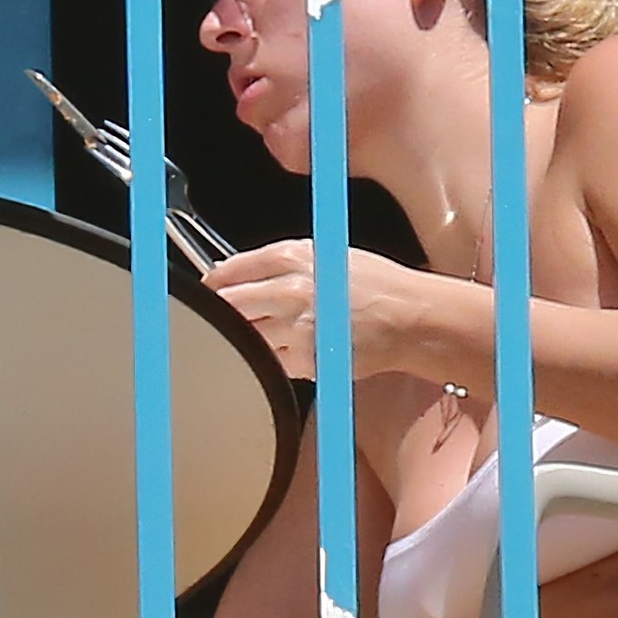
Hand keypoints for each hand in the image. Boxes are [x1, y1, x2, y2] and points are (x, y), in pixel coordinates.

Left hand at [199, 239, 425, 382]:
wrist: (411, 317)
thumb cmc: (374, 284)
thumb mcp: (324, 253)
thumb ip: (279, 264)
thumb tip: (235, 278)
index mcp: (291, 257)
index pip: (228, 272)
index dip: (212, 286)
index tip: (207, 294)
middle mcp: (290, 290)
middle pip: (227, 307)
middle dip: (218, 315)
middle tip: (220, 320)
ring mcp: (296, 328)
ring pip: (246, 339)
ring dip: (248, 340)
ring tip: (268, 335)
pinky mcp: (306, 361)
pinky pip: (271, 363)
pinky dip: (274, 359)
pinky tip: (295, 348)